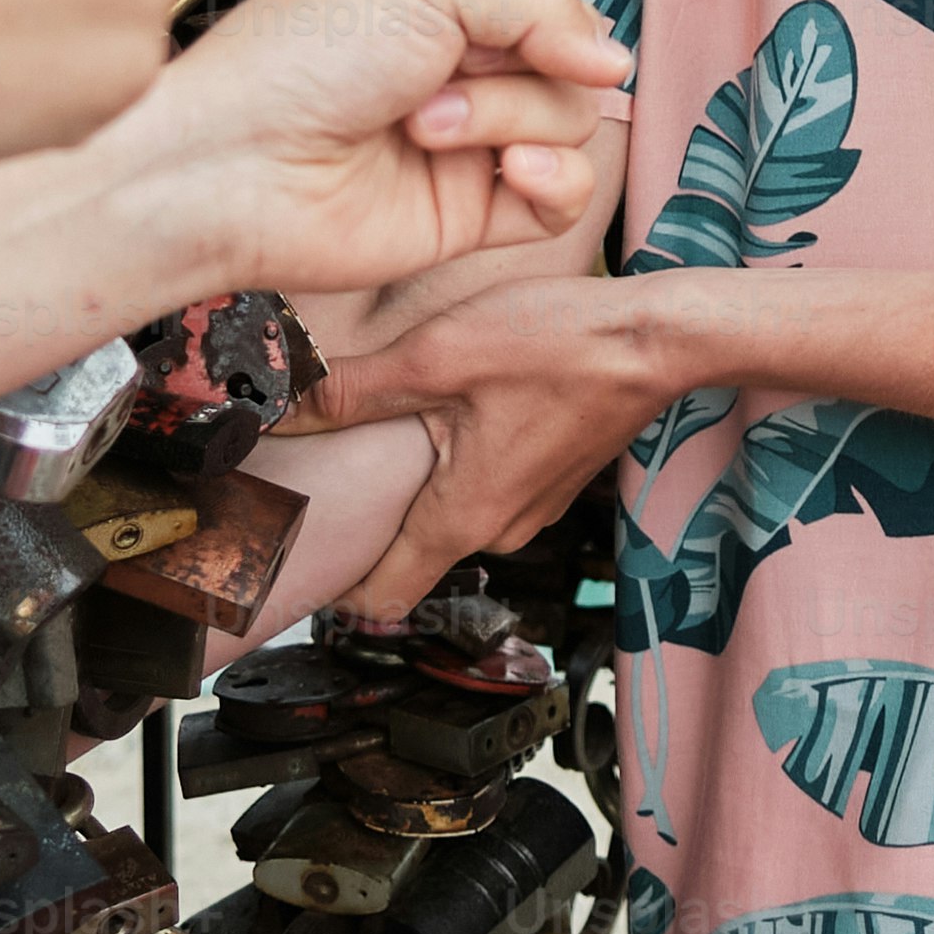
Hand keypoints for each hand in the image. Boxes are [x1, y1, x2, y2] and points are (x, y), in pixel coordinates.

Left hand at [104, 0, 688, 302]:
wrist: (239, 166)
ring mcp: (475, 135)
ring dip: (509, 112)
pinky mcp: (477, 210)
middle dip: (545, 45)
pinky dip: (547, 176)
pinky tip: (507, 171)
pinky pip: (564, 190)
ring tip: (427, 121)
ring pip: (572, 114)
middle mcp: (463, 57)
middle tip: (475, 57)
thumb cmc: (296, 59)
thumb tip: (610, 59)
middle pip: (575, 40)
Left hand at [300, 273, 666, 618]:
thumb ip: (351, 390)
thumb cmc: (556, 344)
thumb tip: (277, 407)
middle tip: (325, 474)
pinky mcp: (550, 478)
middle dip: (370, 521)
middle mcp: (500, 528)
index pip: (382, 596)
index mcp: (462, 518)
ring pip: (450, 517)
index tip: (298, 554)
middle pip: (412, 553)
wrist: (656, 338)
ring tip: (383, 436)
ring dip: (418, 488)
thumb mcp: (435, 356)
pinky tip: (451, 414)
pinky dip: (460, 465)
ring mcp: (531, 507)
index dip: (333, 586)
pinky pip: (486, 489)